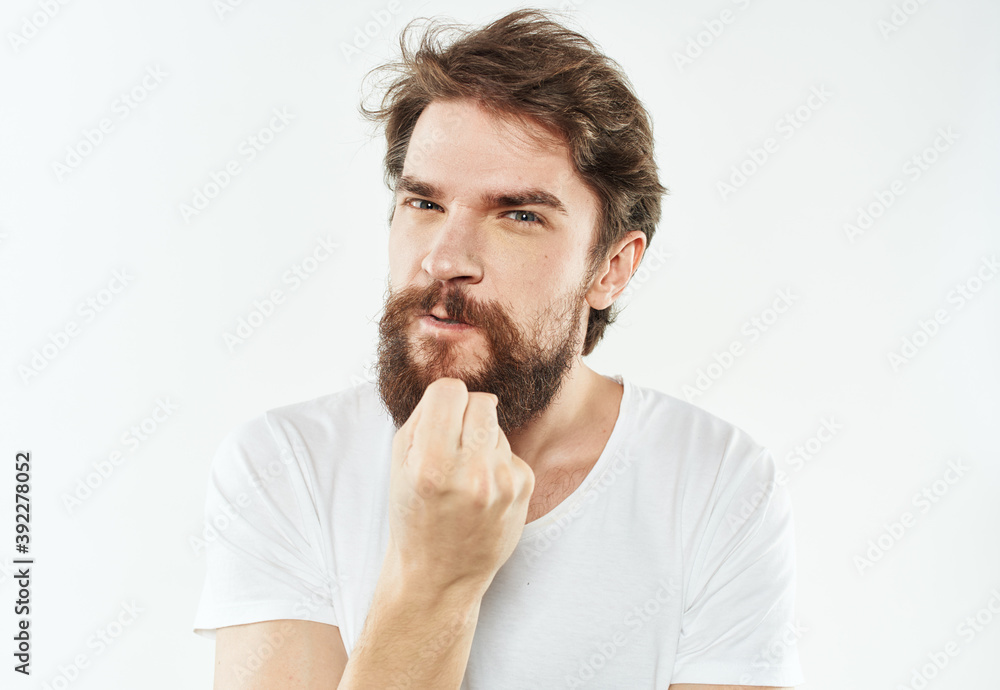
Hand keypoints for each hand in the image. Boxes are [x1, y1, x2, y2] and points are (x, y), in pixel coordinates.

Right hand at [384, 377, 534, 595]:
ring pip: (497, 426)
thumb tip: (455, 386)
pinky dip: (497, 463)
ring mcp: (502, 483)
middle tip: (452, 442)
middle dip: (465, 415)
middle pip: (481, 401)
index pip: (449, 390)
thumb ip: (424, 418)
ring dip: (481, 440)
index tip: (438, 419)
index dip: (442, 401)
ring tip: (464, 474)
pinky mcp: (523, 489)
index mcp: (430, 465)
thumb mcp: (399, 465)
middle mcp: (470, 474)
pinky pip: (511, 451)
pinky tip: (482, 490)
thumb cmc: (414, 514)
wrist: (440, 574)